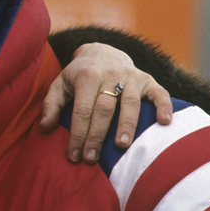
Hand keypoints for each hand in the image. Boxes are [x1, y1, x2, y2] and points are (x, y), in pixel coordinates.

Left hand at [40, 42, 173, 162]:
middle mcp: (110, 74)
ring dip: (127, 125)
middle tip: (91, 158)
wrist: (103, 51)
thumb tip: (45, 127)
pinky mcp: (148, 80)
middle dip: (97, 135)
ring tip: (121, 146)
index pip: (82, 110)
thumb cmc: (78, 76)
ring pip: (130, 103)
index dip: (77, 134)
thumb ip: (51, 104)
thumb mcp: (60, 84)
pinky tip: (164, 122)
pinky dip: (163, 106)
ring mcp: (131, 76)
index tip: (74, 156)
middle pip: (104, 109)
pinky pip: (159, 93)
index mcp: (87, 75)